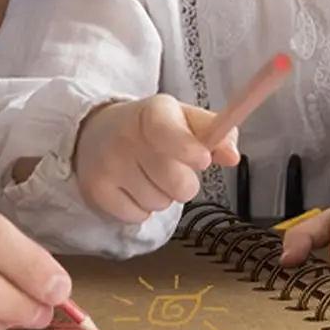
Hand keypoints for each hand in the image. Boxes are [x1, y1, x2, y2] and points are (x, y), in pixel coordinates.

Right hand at [71, 95, 239, 224]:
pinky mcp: (96, 191)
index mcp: (153, 112)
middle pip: (175, 182)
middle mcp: (126, 136)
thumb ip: (216, 133)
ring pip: (160, 203)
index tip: (203, 160)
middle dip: (185, 182)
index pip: (166, 131)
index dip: (187, 148)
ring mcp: (108, 165)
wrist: (97, 133)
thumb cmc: (156, 127)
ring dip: (163, 195)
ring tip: (150, 175)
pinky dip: (143, 209)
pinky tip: (134, 187)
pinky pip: (138, 217)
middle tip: (176, 169)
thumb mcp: (186, 119)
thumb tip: (232, 156)